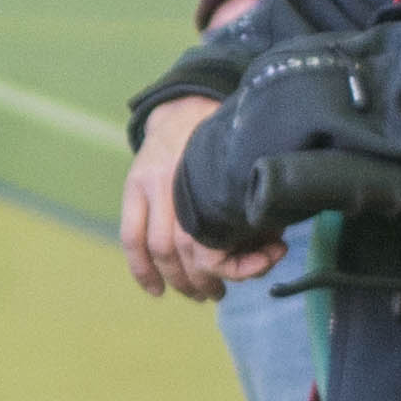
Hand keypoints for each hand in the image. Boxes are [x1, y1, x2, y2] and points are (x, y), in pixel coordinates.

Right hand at [119, 93, 282, 304]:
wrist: (185, 106)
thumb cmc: (224, 140)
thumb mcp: (245, 165)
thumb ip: (252, 201)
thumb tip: (269, 245)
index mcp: (208, 175)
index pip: (215, 236)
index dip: (239, 260)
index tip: (263, 263)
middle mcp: (174, 181)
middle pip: (184, 247)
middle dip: (204, 278)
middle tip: (221, 293)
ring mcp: (148, 184)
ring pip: (157, 247)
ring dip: (177, 279)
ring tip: (197, 294)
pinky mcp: (132, 187)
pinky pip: (130, 236)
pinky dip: (141, 269)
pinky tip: (155, 290)